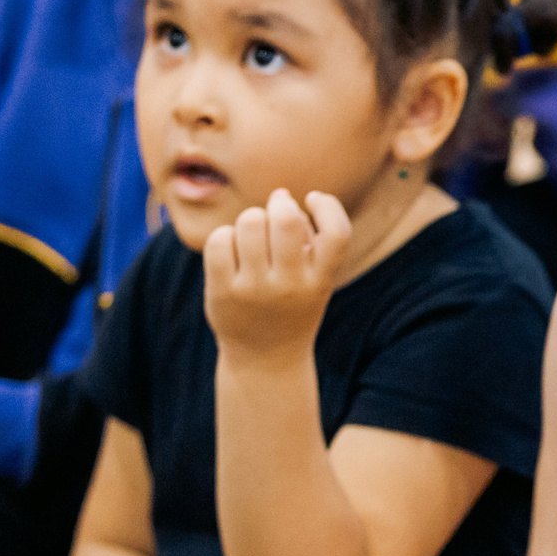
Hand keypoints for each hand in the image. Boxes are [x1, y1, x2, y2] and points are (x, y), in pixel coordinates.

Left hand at [203, 189, 350, 364]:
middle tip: (276, 212)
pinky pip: (219, 241)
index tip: (313, 200)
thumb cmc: (292, 306)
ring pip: (249, 222)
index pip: (337, 233)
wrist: (265, 360)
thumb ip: (308, 238)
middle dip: (279, 204)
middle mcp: (291, 286)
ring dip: (251, 219)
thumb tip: (281, 195)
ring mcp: (254, 291)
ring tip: (253, 234)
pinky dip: (225, 236)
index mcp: (320, 280)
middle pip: (286, 219)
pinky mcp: (222, 293)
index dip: (327, 206)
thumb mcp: (314, 280)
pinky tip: (232, 248)